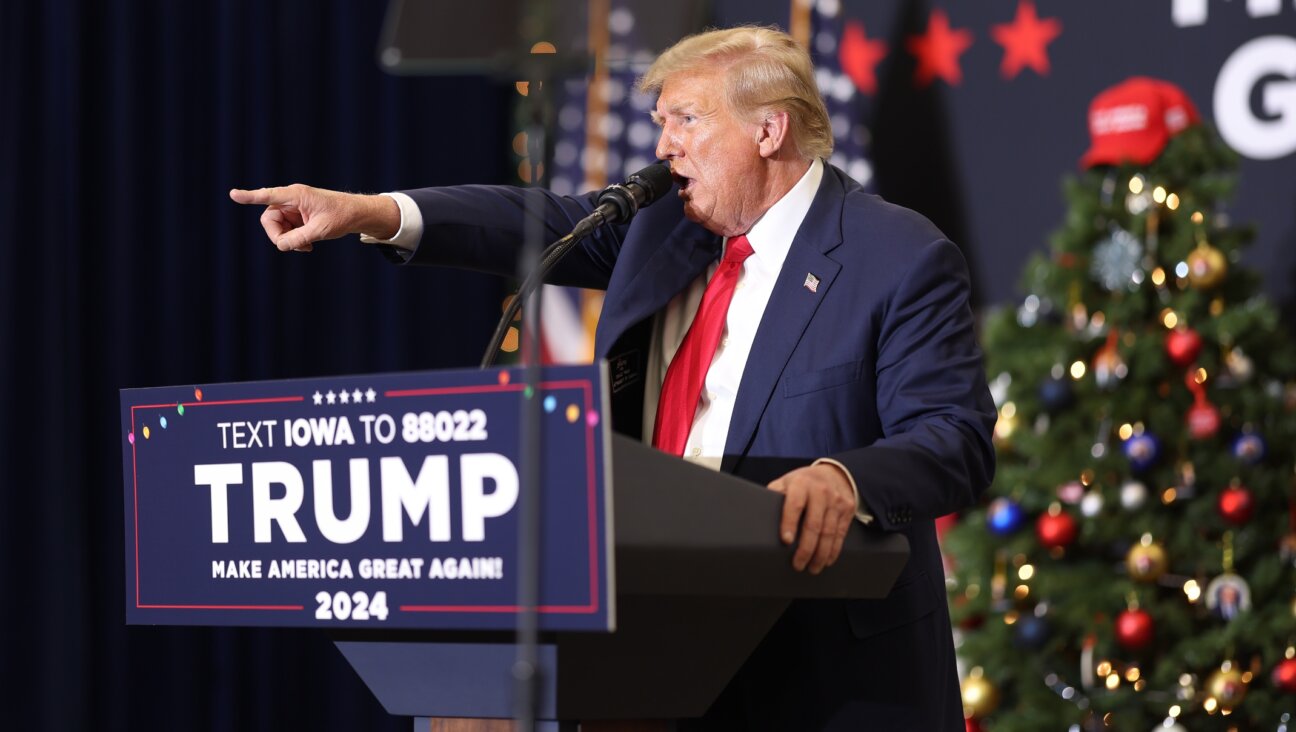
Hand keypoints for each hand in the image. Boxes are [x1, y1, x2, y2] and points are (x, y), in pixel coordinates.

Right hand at [228, 184, 399, 251]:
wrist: (355, 214)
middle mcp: (291, 198)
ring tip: (306, 247)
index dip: (250, 197)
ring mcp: (292, 207)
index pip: (268, 195)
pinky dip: (293, 239)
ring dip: (287, 239)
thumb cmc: (341, 217)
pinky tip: (308, 245)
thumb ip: (299, 238)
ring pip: (276, 225)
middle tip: (292, 247)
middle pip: (269, 218)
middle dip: (277, 235)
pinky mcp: (296, 215)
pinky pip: (285, 229)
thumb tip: (280, 246)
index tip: (233, 194)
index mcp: (296, 195)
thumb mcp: (320, 230)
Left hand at [767, 463, 855, 573]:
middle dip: (806, 548)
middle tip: (798, 564)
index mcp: (801, 484)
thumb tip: (759, 513)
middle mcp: (820, 491)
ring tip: (812, 568)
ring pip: (828, 532)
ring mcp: (836, 501)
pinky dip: (833, 550)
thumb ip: (775, 494)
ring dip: (820, 554)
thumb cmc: (803, 482)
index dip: (789, 523)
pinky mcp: (847, 510)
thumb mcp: (786, 481)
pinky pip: (840, 534)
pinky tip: (826, 560)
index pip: (794, 504)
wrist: (834, 473)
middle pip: (813, 524)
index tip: (786, 540)